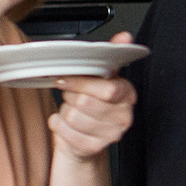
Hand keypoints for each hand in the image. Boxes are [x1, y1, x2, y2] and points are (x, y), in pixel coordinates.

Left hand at [50, 33, 136, 160]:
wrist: (87, 139)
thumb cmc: (92, 105)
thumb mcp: (102, 78)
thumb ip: (111, 55)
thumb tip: (124, 37)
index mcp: (127, 95)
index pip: (107, 89)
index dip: (81, 84)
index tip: (66, 79)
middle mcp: (124, 117)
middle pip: (85, 102)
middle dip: (70, 97)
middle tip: (72, 97)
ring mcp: (110, 135)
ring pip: (72, 117)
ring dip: (64, 112)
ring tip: (72, 111)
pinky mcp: (93, 148)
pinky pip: (64, 131)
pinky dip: (57, 125)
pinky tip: (66, 124)